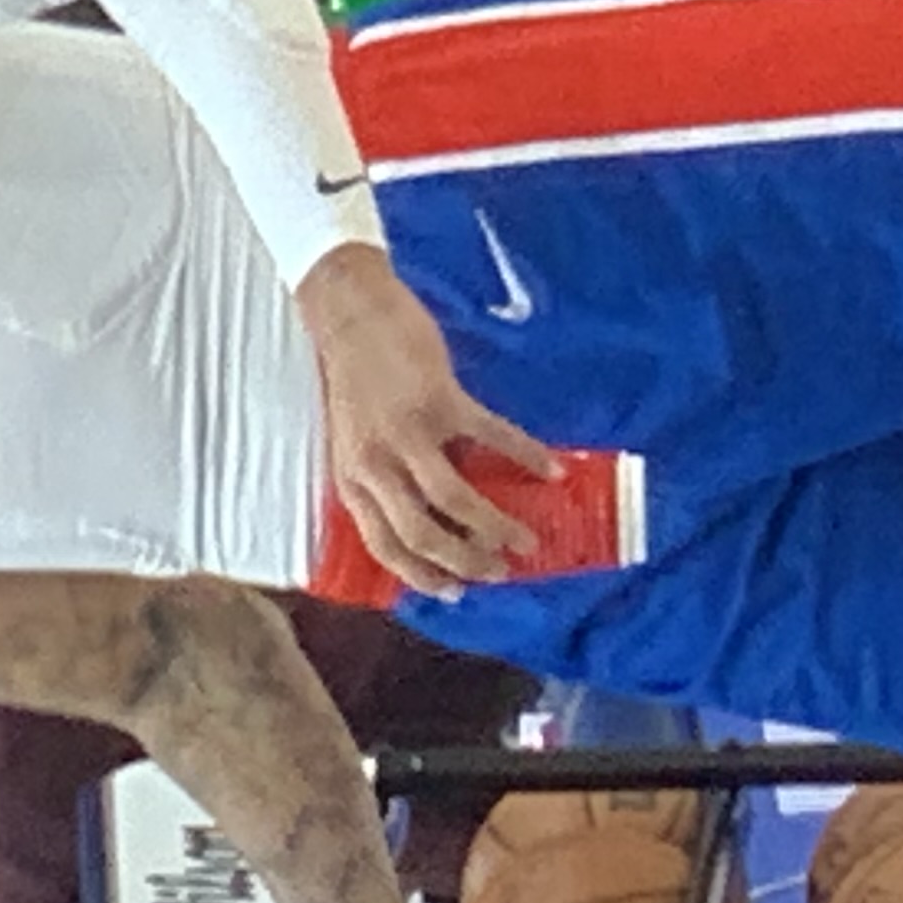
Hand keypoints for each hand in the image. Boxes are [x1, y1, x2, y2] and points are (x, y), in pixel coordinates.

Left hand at [300, 247, 562, 599]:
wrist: (350, 311)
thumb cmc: (356, 379)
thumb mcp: (355, 442)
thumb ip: (382, 480)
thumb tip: (432, 517)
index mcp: (353, 480)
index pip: (385, 547)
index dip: (421, 576)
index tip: (454, 591)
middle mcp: (376, 465)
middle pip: (422, 534)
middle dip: (465, 562)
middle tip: (499, 573)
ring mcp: (408, 432)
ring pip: (453, 499)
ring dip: (494, 527)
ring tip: (526, 539)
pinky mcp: (441, 397)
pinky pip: (491, 437)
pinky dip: (526, 456)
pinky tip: (553, 471)